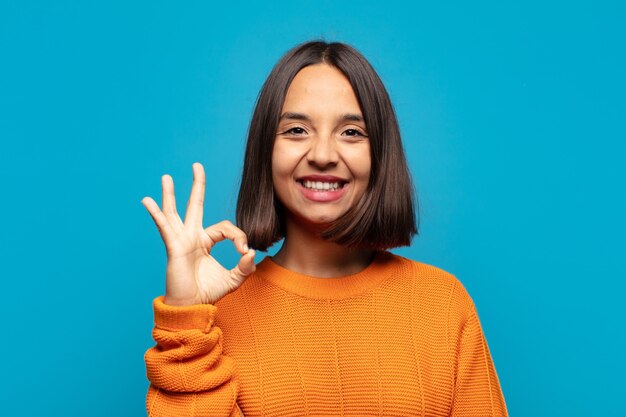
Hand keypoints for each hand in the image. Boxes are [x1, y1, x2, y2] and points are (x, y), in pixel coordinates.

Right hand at [141, 162, 255, 305]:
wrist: (192, 307)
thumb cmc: (208, 293)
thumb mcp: (235, 279)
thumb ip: (246, 266)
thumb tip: (252, 252)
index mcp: (205, 242)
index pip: (225, 227)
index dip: (238, 236)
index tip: (244, 251)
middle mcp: (192, 237)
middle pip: (194, 205)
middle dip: (197, 186)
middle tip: (197, 165)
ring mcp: (181, 241)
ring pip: (174, 212)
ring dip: (169, 194)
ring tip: (166, 177)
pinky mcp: (174, 248)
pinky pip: (165, 227)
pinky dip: (156, 214)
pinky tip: (147, 201)